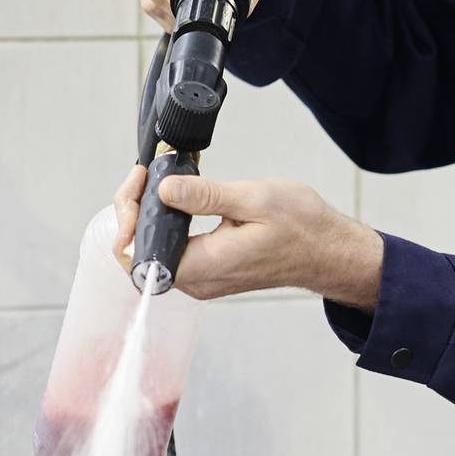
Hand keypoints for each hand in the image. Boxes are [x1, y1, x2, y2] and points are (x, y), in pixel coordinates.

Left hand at [110, 166, 383, 309]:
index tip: (143, 180)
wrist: (327, 251)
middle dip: (133, 210)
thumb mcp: (254, 200)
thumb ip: (206, 196)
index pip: (135, 252)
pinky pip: (172, 252)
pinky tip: (175, 200)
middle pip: (137, 252)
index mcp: (202, 266)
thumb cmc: (301, 228)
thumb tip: (164, 191)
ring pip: (152, 252)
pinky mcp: (210, 272)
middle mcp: (197, 281)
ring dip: (148, 217)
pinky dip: (165, 225)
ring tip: (158, 181)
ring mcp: (202, 280)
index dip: (127, 214)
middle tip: (148, 174)